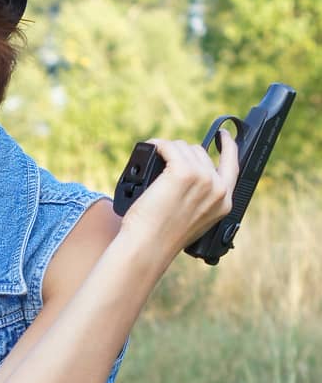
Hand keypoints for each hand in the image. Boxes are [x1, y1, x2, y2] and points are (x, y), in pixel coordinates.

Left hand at [119, 129, 239, 262]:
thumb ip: (201, 199)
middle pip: (200, 153)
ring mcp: (203, 178)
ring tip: (154, 172)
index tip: (223, 135)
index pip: (233, 165)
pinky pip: (169, 147)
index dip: (229, 146)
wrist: (148, 247)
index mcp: (224, 202)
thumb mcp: (193, 220)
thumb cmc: (162, 237)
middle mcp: (217, 188)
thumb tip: (193, 174)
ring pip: (183, 148)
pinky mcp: (183, 172)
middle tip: (162, 175)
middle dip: (180, 157)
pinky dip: (157, 146)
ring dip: (167, 153)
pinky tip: (151, 151)